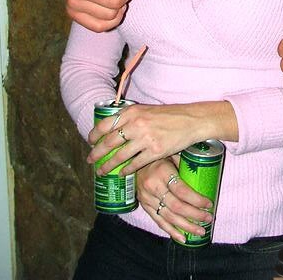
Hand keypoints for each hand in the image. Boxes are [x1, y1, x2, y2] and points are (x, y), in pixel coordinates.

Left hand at [86, 100, 235, 173]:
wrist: (192, 120)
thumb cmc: (169, 115)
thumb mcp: (146, 110)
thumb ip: (130, 117)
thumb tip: (113, 129)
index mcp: (132, 112)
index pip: (105, 124)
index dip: (94, 135)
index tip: (90, 142)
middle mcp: (136, 124)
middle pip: (108, 142)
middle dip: (96, 154)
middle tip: (90, 160)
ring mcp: (145, 139)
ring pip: (119, 156)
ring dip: (108, 165)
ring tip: (102, 171)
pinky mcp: (155, 152)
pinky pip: (135, 164)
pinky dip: (126, 170)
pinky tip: (122, 173)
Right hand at [136, 157, 212, 242]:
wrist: (133, 163)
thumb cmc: (158, 158)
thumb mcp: (171, 154)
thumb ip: (184, 164)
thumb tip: (203, 174)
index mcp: (162, 171)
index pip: (181, 190)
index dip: (196, 199)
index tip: (209, 204)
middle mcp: (153, 187)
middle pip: (176, 206)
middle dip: (194, 215)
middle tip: (208, 218)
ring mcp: (147, 199)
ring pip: (168, 217)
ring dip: (186, 226)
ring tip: (200, 231)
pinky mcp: (145, 207)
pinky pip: (159, 221)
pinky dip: (171, 231)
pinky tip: (183, 238)